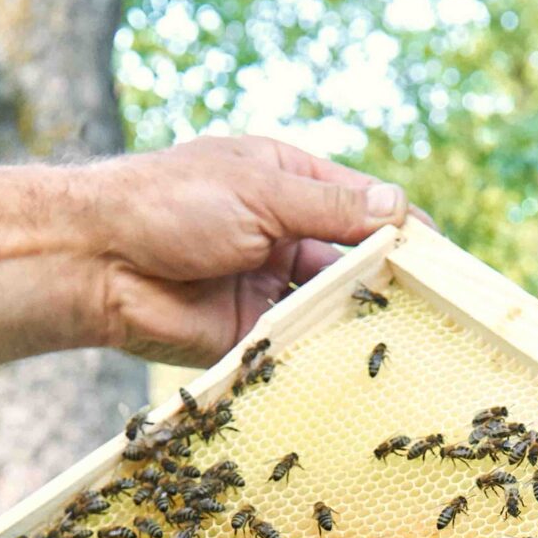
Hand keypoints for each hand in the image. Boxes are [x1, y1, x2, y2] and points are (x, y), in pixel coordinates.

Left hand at [54, 136, 415, 366]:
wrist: (94, 262)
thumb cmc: (167, 203)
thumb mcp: (260, 191)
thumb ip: (331, 207)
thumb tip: (399, 209)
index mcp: (285, 182)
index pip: (361, 204)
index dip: (402, 227)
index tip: (442, 255)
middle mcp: (281, 231)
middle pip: (353, 257)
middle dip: (388, 276)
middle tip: (435, 301)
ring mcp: (268, 284)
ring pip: (331, 302)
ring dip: (360, 313)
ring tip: (404, 330)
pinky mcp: (251, 333)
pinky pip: (300, 342)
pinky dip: (326, 347)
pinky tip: (358, 355)